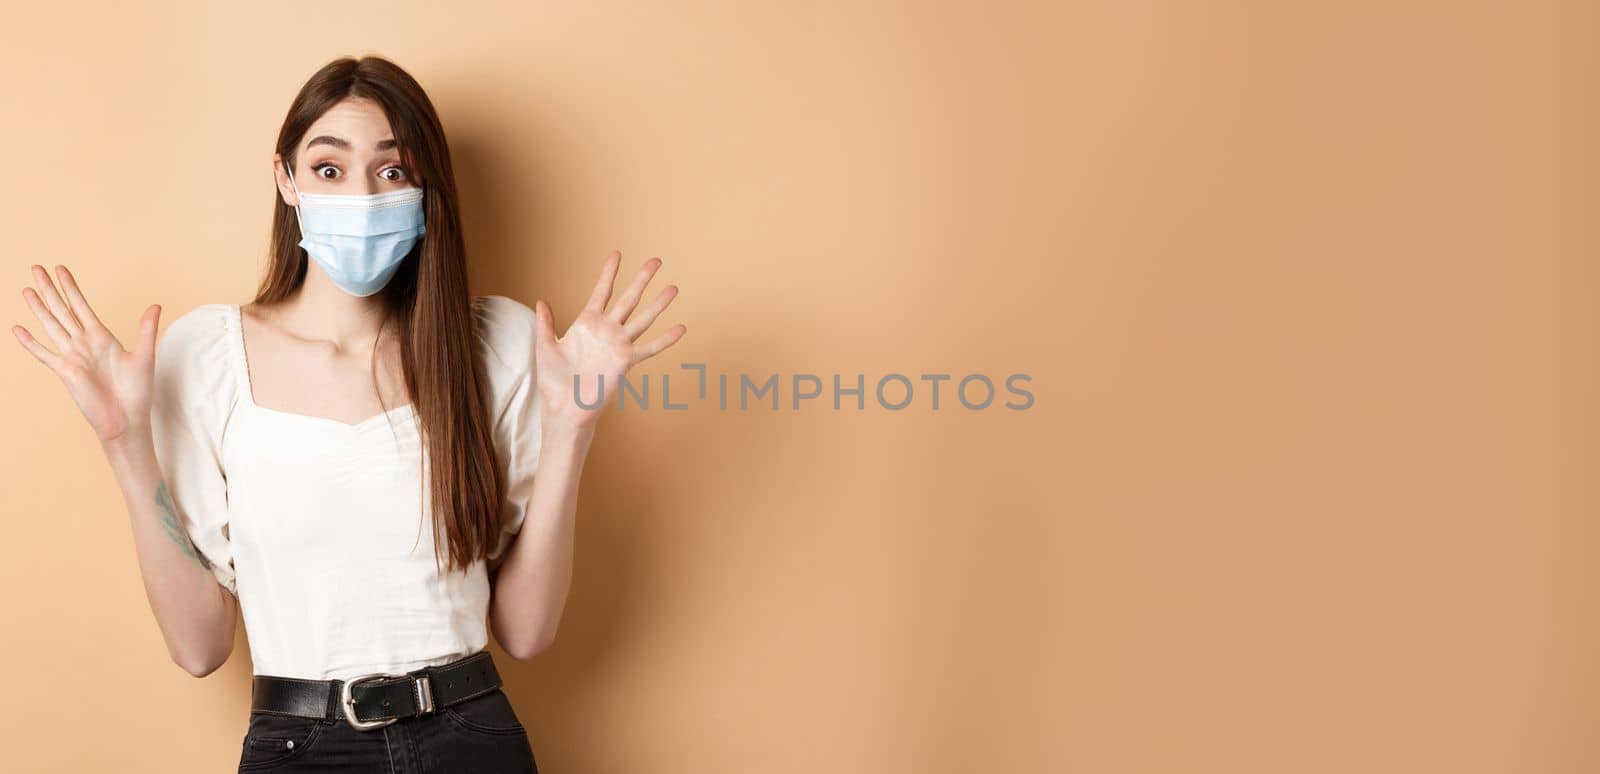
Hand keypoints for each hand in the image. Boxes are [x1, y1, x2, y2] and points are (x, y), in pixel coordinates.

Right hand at [11, 264, 161, 445]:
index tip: (61, 269)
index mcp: (102, 337)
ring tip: (27, 289)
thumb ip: (146, 329)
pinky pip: (44, 354)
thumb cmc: (137, 391)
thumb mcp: (145, 355)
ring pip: (52, 325)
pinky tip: (17, 329)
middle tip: (37, 267)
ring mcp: (72, 356)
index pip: (82, 306)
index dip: (71, 288)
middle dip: (50, 289)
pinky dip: (30, 342)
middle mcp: (84, 343)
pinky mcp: (65, 371)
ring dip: (39, 308)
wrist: (127, 419)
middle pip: (62, 310)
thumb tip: (155, 305)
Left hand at [534, 250, 685, 427]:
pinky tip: (681, 328)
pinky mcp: (626, 362)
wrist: (564, 407)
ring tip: (674, 288)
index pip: (601, 291)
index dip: (609, 273)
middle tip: (656, 261)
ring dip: (659, 303)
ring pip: (643, 318)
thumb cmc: (553, 381)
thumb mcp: (545, 346)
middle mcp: (607, 331)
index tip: (617, 254)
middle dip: (642, 279)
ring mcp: (618, 345)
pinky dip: (666, 340)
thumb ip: (546, 323)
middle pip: (628, 298)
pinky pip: (650, 348)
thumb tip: (541, 301)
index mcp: (587, 323)